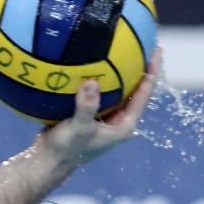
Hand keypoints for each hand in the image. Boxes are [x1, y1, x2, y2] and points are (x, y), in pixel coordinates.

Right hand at [39, 47, 160, 169]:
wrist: (47, 161)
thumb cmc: (66, 149)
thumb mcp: (78, 128)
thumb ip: (86, 107)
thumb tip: (92, 82)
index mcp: (124, 126)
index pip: (144, 94)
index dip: (151, 71)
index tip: (156, 50)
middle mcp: (118, 121)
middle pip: (135, 89)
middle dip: (140, 67)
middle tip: (144, 42)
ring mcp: (105, 117)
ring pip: (118, 89)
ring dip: (121, 70)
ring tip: (122, 46)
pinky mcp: (92, 114)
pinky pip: (100, 91)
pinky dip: (100, 76)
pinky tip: (92, 59)